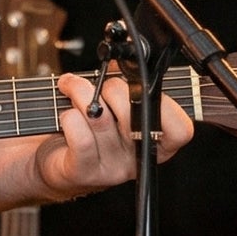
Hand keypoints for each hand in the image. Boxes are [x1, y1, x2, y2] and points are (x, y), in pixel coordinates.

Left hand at [33, 72, 192, 199]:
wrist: (55, 161)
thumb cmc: (89, 127)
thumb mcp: (113, 103)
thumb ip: (124, 85)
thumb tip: (118, 63)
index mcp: (156, 142)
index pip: (181, 130)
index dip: (167, 106)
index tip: (142, 87)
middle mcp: (138, 158)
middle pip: (135, 113)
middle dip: (112, 87)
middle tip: (99, 86)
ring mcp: (112, 169)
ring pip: (101, 118)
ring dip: (80, 94)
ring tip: (72, 89)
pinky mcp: (84, 172)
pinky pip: (79, 135)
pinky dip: (68, 116)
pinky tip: (65, 114)